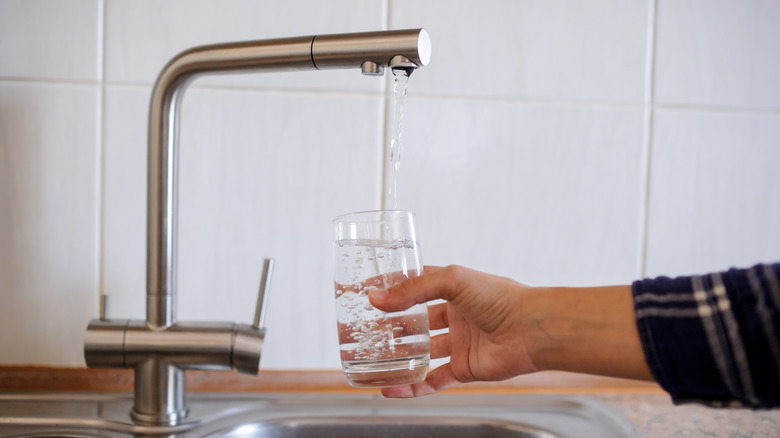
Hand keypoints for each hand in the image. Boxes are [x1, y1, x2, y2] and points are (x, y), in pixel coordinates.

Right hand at [369, 265, 651, 397]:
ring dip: (395, 358)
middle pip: (412, 323)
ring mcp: (457, 344)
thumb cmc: (500, 297)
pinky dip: (411, 387)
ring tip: (367, 362)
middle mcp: (453, 317)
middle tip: (360, 331)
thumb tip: (377, 298)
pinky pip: (432, 381)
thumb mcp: (452, 280)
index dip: (390, 289)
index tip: (364, 291)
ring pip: (419, 354)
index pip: (413, 286)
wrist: (531, 329)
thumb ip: (413, 289)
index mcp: (451, 291)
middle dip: (386, 327)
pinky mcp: (463, 369)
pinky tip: (390, 389)